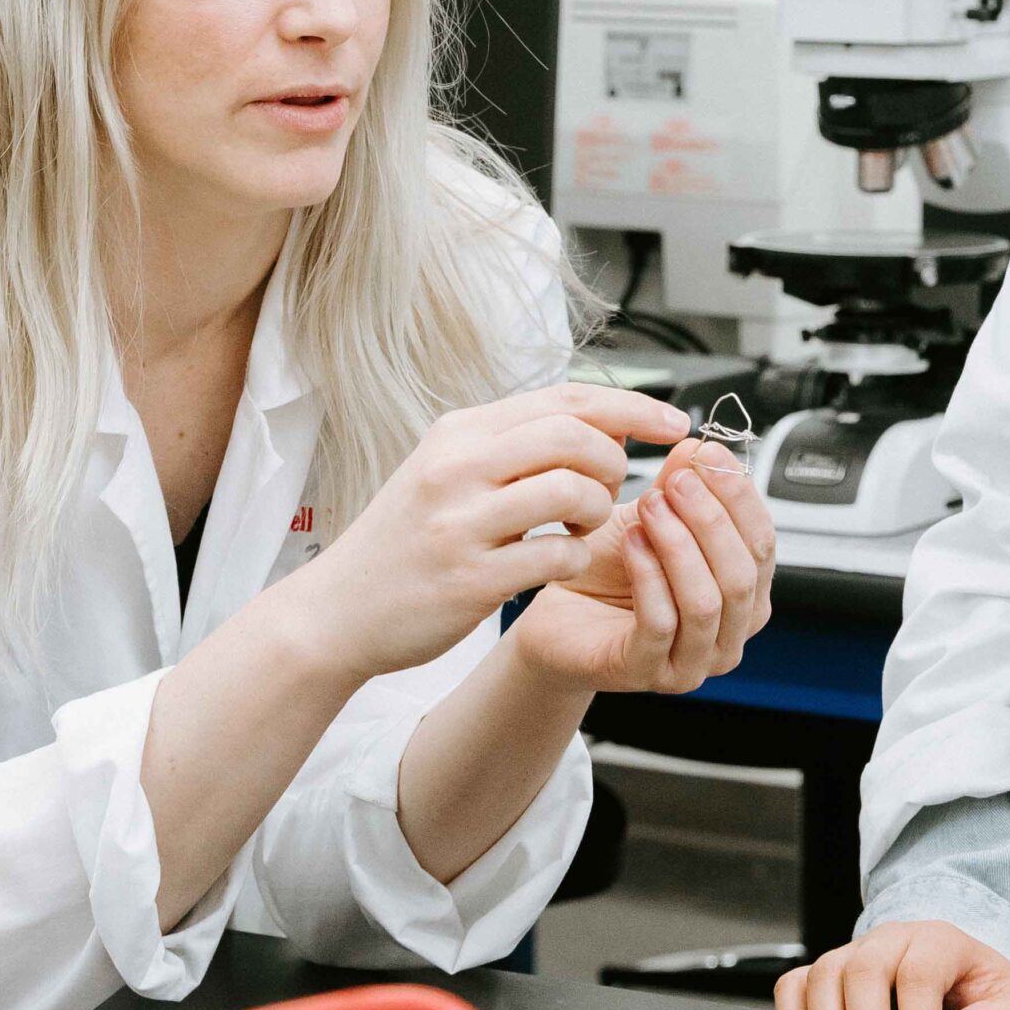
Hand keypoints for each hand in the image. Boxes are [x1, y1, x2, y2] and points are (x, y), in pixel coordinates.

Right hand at [292, 383, 690, 684]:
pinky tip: (561, 563)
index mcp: (459, 432)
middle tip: (609, 493)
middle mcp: (457, 466)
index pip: (566, 398)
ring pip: (571, 489)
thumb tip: (593, 420)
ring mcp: (461, 522)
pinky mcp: (470, 578)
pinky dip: (577, 558)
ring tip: (580, 527)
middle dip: (615, 462)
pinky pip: (556, 554)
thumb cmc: (403, 542)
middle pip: (575, 435)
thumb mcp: (443, 471)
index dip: (632, 406)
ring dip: (597, 511)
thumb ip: (507, 445)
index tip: (674, 424)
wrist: (335, 611)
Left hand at [511, 437, 774, 693]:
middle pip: (743, 575)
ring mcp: (693, 663)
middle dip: (712, 519)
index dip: (740, 496)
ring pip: (707, 602)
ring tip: (650, 506)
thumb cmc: (608, 572)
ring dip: (680, 545)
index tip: (709, 453)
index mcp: (743, 596)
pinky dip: (649, 575)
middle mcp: (729, 635)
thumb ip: (679, 485)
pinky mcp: (649, 674)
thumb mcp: (649, 517)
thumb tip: (700, 449)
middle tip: (678, 480)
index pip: (763, 544)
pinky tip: (631, 541)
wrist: (557, 616)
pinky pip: (661, 624)